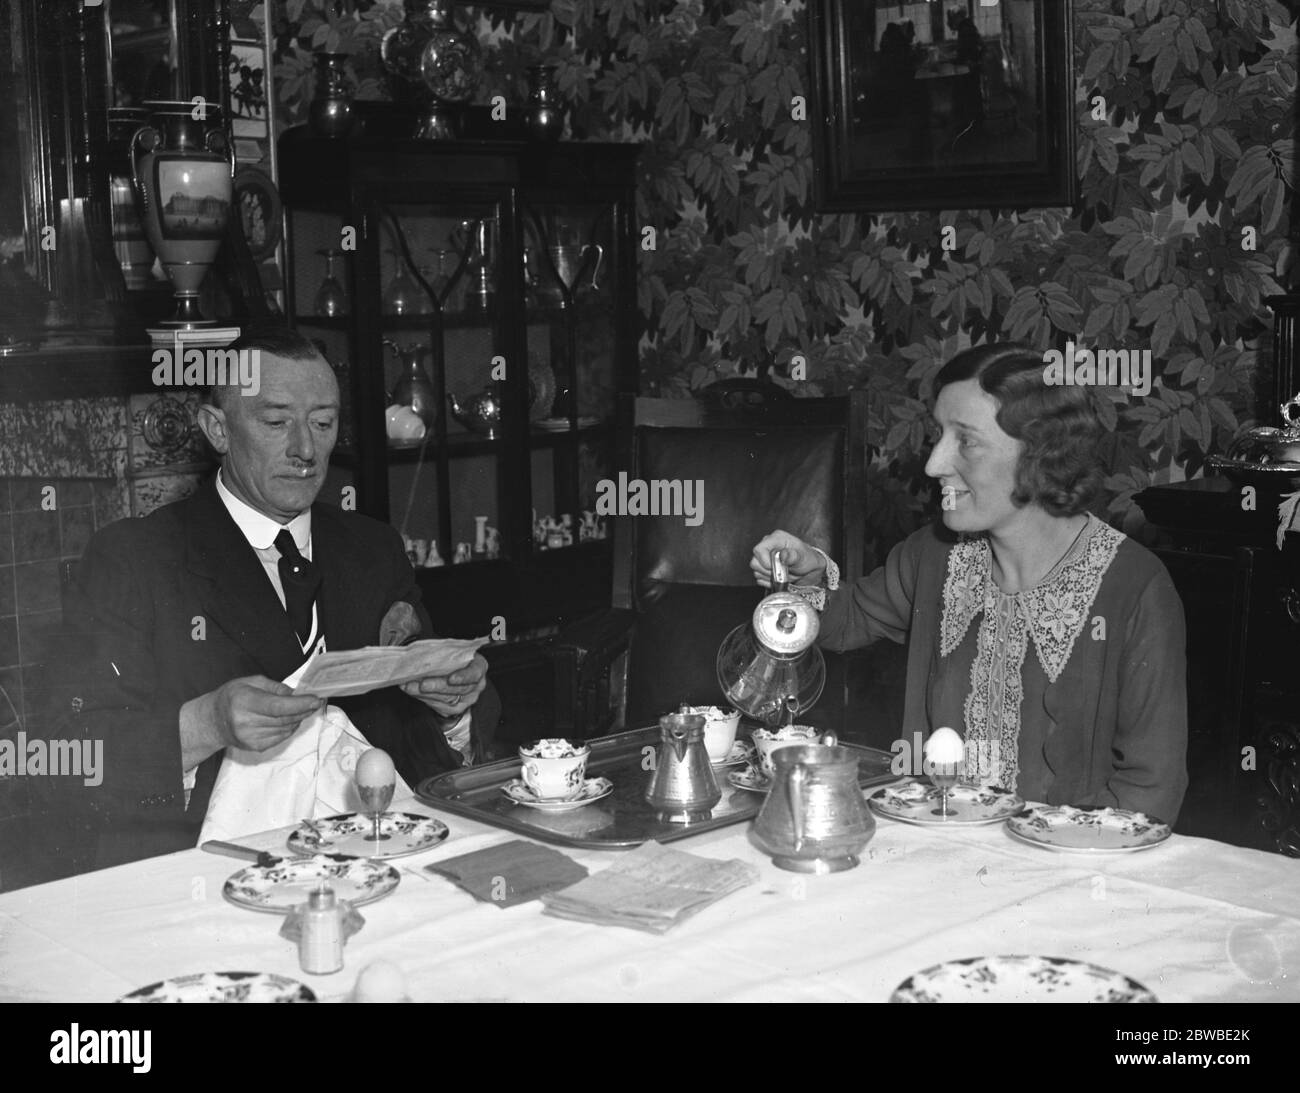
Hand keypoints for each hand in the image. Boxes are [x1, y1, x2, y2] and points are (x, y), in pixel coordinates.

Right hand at [206, 675, 324, 752]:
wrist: (213, 721)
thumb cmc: (232, 697)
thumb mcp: (251, 682)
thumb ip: (276, 687)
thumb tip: (297, 694)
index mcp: (244, 702)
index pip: (278, 706)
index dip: (300, 704)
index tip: (316, 699)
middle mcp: (246, 722)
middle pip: (285, 719)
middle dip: (305, 710)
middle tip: (315, 701)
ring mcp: (251, 737)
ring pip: (287, 728)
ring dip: (298, 718)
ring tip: (300, 708)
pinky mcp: (256, 747)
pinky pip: (282, 737)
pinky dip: (290, 727)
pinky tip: (287, 719)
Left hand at [400, 653, 487, 718]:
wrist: (448, 669)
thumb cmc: (450, 657)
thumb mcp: (451, 650)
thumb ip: (443, 653)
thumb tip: (423, 654)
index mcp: (479, 666)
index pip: (475, 673)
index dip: (463, 677)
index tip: (450, 678)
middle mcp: (476, 685)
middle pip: (459, 689)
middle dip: (438, 686)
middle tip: (421, 684)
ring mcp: (467, 699)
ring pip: (447, 699)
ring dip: (426, 694)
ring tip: (410, 686)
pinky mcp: (455, 708)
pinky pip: (440, 706)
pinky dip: (424, 698)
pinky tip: (413, 691)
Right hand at [749, 530, 826, 588]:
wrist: (808, 570)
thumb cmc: (807, 559)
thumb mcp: (804, 557)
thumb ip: (794, 556)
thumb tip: (784, 555)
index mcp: (776, 539)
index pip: (759, 549)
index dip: (764, 561)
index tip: (774, 567)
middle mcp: (767, 547)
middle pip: (755, 562)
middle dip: (768, 571)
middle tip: (782, 572)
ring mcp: (764, 558)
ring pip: (756, 571)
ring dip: (769, 577)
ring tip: (782, 575)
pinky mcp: (763, 569)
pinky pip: (759, 579)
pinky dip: (769, 581)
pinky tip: (779, 578)